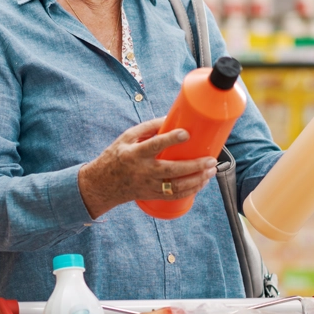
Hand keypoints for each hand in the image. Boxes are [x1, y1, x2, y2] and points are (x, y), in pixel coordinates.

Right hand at [78, 117, 216, 218]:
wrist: (102, 184)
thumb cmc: (116, 156)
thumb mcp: (126, 138)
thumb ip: (148, 128)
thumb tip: (171, 118)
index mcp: (135, 153)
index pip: (154, 145)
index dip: (171, 139)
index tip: (187, 133)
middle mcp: (143, 171)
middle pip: (172, 170)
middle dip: (194, 166)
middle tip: (211, 159)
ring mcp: (148, 185)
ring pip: (176, 186)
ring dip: (197, 180)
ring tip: (211, 170)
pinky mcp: (152, 195)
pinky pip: (174, 196)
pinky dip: (190, 191)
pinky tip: (201, 183)